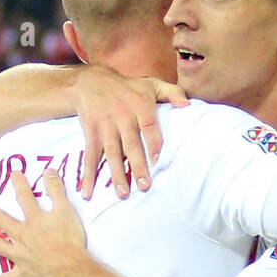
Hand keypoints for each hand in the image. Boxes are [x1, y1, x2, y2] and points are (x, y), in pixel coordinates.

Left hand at [0, 169, 88, 276]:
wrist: (68, 269)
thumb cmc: (69, 240)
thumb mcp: (66, 210)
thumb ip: (57, 190)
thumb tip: (49, 170)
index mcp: (34, 220)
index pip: (25, 197)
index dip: (19, 183)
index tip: (13, 173)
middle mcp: (23, 235)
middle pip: (3, 220)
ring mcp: (20, 255)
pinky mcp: (23, 274)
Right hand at [70, 66, 187, 199]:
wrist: (90, 82)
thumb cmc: (128, 88)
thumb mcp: (151, 84)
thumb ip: (172, 92)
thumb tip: (188, 106)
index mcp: (139, 106)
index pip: (149, 125)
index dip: (153, 143)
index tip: (158, 161)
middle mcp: (122, 117)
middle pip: (130, 144)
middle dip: (137, 166)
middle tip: (144, 186)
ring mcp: (105, 127)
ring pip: (112, 153)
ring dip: (116, 174)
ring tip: (123, 193)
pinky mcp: (91, 134)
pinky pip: (90, 156)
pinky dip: (88, 175)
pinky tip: (88, 192)